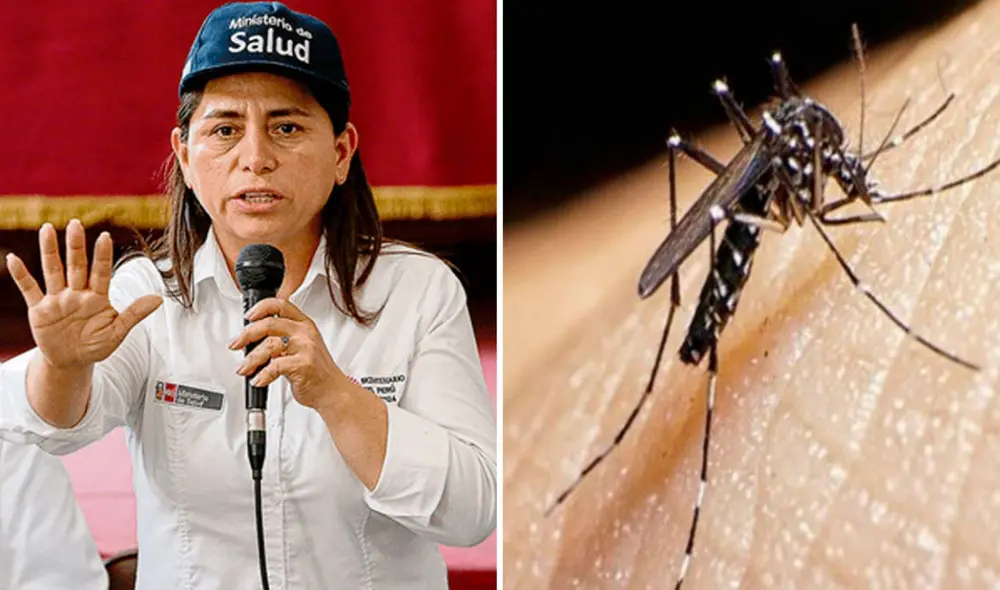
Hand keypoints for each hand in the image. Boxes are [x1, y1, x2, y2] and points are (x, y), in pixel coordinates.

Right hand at [5, 220, 162, 368]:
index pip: (101, 272)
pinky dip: (21, 275)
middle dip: (76, 246)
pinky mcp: (39, 309)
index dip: (102, 256)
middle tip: (75, 223)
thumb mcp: (117, 332)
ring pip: (53, 270)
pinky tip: (13, 259)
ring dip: (49, 251)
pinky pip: (29, 289)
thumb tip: (159, 298)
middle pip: (76, 266)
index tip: (105, 236)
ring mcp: (57, 299)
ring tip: (47, 229)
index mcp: (97, 298)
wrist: (71, 362)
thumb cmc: (96, 345)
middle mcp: (77, 293)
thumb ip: (134, 314)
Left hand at [229, 297, 346, 410]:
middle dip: (247, 335)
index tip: (248, 316)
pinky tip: (258, 380)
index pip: (280, 305)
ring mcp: (305, 348)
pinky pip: (274, 366)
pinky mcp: (302, 364)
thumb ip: (283, 336)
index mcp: (304, 324)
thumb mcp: (303, 346)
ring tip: (244, 368)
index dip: (261, 307)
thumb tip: (253, 337)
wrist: (332, 391)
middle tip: (236, 344)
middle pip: (269, 324)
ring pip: (268, 346)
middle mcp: (305, 333)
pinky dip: (262, 375)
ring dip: (251, 359)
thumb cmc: (316, 370)